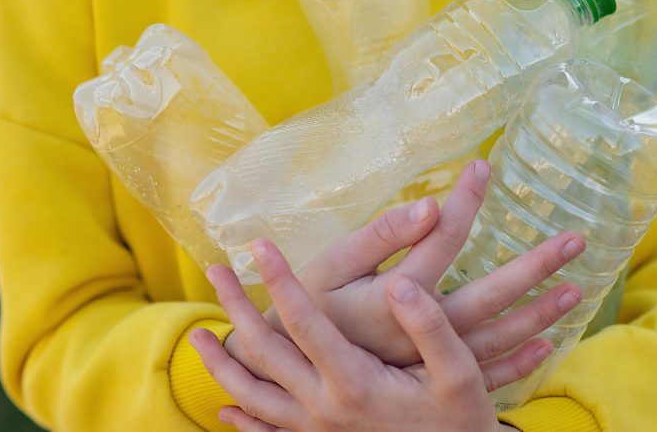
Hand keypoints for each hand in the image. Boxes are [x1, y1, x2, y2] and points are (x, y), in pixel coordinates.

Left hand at [193, 239, 547, 430]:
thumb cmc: (460, 421)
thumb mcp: (459, 373)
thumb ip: (429, 327)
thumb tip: (398, 284)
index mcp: (354, 381)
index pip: (304, 321)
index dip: (281, 280)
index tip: (259, 243)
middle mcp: (325, 407)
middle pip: (265, 352)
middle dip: (235, 308)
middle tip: (214, 270)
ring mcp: (317, 431)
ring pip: (253, 395)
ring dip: (221, 364)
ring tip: (196, 337)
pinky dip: (241, 418)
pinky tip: (226, 409)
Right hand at [226, 161, 584, 368]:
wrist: (292, 365)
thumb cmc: (309, 306)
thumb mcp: (332, 265)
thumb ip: (381, 236)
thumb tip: (429, 206)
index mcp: (394, 295)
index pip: (442, 238)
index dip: (466, 199)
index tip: (484, 164)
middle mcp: (419, 330)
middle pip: (487, 295)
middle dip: (532, 267)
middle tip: (575, 241)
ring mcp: (428, 358)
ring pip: (494, 337)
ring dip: (536, 313)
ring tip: (574, 290)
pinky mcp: (429, 375)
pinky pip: (483, 372)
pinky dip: (517, 361)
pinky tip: (546, 345)